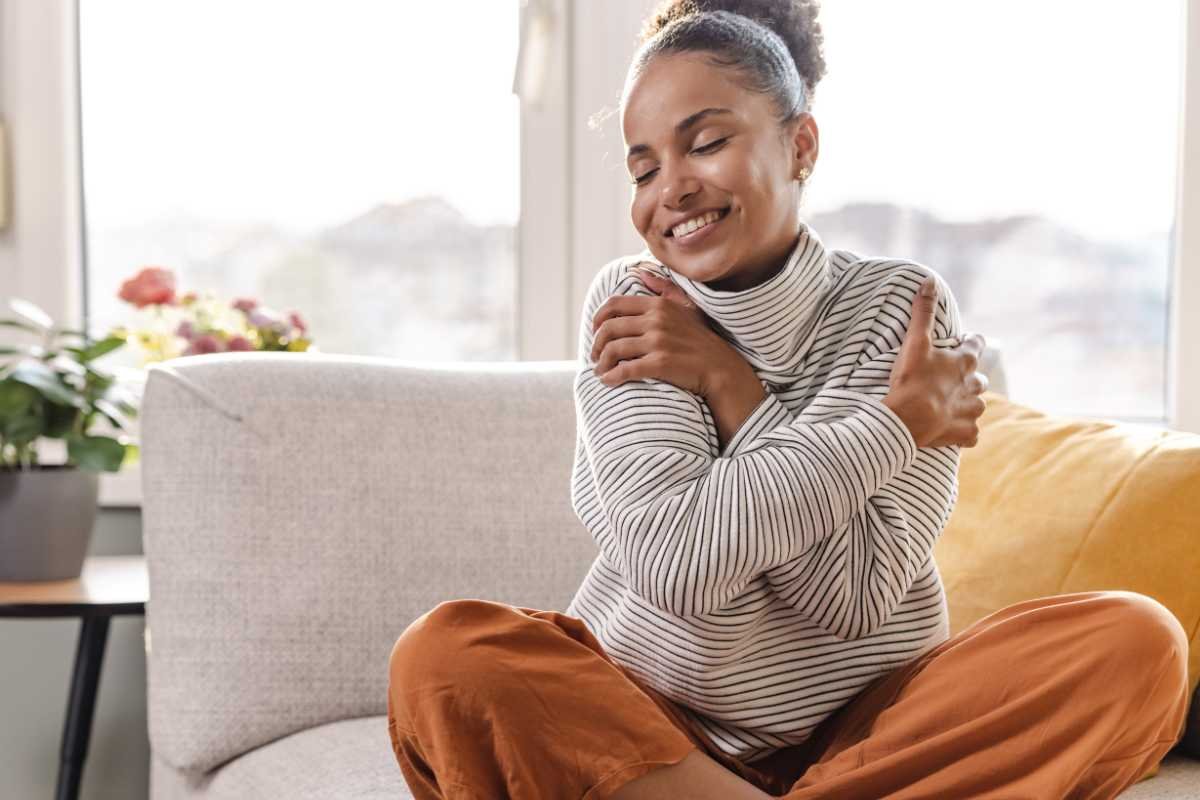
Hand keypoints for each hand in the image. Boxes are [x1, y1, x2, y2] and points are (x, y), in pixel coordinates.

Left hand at [589, 265, 732, 396]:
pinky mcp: (660, 363)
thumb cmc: (702, 340)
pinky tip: (608, 381)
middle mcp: (656, 320)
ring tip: (600, 370)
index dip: (598, 319)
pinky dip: (612, 376)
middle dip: (596, 344)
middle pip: (609, 328)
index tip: (595, 332)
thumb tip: (641, 272)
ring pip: (613, 349)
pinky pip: (625, 369)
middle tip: (595, 356)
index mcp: (658, 305)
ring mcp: (658, 341)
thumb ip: (664, 289)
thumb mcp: (686, 307)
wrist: (721, 368)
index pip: (614, 305)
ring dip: (601, 363)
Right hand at [882, 277, 988, 447]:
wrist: (909, 419)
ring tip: (949, 406)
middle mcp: (974, 386)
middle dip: (968, 377)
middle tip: (950, 379)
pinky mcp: (965, 434)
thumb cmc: (912, 379)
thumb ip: (923, 312)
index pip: (977, 344)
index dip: (970, 342)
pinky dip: (964, 432)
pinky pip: (971, 434)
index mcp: (964, 362)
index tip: (964, 341)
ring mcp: (971, 411)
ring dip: (967, 404)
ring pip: (977, 406)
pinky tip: (954, 432)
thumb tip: (929, 280)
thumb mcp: (915, 342)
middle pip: (978, 378)